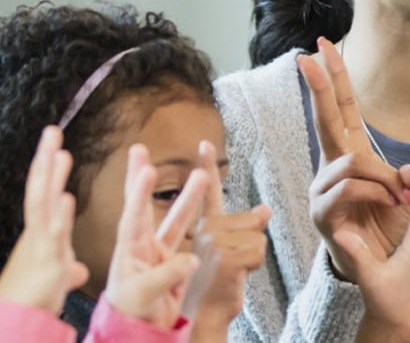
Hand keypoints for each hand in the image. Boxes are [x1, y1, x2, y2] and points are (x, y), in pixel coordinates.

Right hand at [0, 126, 88, 312]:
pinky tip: (67, 198)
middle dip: (45, 160)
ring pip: (43, 205)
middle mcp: (38, 234)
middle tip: (52, 130)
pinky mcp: (48, 262)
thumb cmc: (35, 301)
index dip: (50, 171)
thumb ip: (69, 268)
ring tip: (60, 152)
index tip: (56, 147)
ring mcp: (41, 245)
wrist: (20, 323)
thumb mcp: (58, 280)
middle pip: (40, 189)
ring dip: (52, 179)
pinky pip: (55, 236)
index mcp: (42, 233)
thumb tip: (78, 270)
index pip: (45, 194)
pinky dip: (60, 216)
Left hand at [104, 144, 208, 328]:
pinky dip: (203, 225)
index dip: (139, 192)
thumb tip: (192, 258)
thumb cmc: (133, 315)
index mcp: (129, 250)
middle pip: (143, 205)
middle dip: (142, 178)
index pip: (133, 215)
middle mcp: (142, 245)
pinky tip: (217, 214)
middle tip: (141, 149)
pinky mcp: (174, 263)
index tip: (145, 168)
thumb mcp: (144, 294)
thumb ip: (167, 274)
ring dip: (189, 196)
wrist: (140, 334)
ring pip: (176, 218)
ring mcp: (159, 253)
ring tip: (202, 174)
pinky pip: (191, 238)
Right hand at [191, 140, 270, 337]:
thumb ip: (245, 228)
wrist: (205, 317)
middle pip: (253, 221)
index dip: (207, 166)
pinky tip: (236, 277)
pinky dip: (254, 267)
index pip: (209, 192)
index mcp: (204, 226)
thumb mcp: (232, 254)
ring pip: (259, 236)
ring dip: (254, 258)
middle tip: (231, 266)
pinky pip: (259, 251)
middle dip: (252, 245)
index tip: (204, 143)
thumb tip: (265, 209)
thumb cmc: (216, 287)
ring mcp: (213, 241)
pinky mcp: (223, 255)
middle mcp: (205, 229)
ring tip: (232, 272)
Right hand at [298, 37, 409, 281]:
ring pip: (353, 161)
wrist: (383, 269)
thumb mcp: (408, 197)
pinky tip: (390, 205)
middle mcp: (332, 166)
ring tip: (399, 199)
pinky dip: (377, 194)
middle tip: (307, 54)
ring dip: (383, 178)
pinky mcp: (323, 212)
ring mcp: (323, 188)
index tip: (321, 47)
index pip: (341, 108)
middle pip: (326, 118)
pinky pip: (350, 188)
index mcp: (351, 153)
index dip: (334, 79)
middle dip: (320, 85)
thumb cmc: (391, 228)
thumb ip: (408, 178)